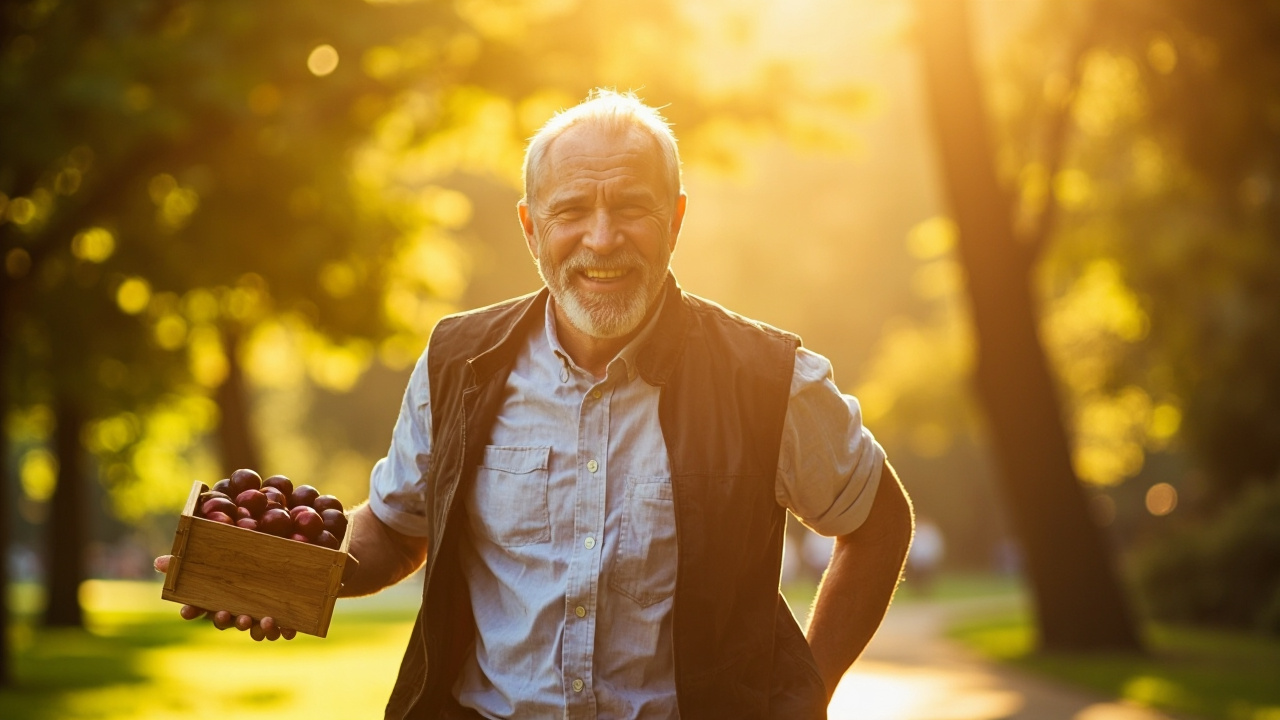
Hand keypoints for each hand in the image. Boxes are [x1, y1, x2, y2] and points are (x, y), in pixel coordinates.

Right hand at [154, 555, 297, 640]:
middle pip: (227, 620)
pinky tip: (288, 628)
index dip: (192, 611)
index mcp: (218, 598)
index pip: (199, 608)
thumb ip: (190, 559)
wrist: (284, 563)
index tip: (186, 611)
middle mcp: (236, 609)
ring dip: (258, 628)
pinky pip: (283, 627)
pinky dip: (285, 629)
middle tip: (230, 615)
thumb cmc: (243, 560)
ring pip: (255, 628)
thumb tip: (158, 562)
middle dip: (228, 620)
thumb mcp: (219, 555)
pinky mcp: (283, 615)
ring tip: (265, 619)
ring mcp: (258, 614)